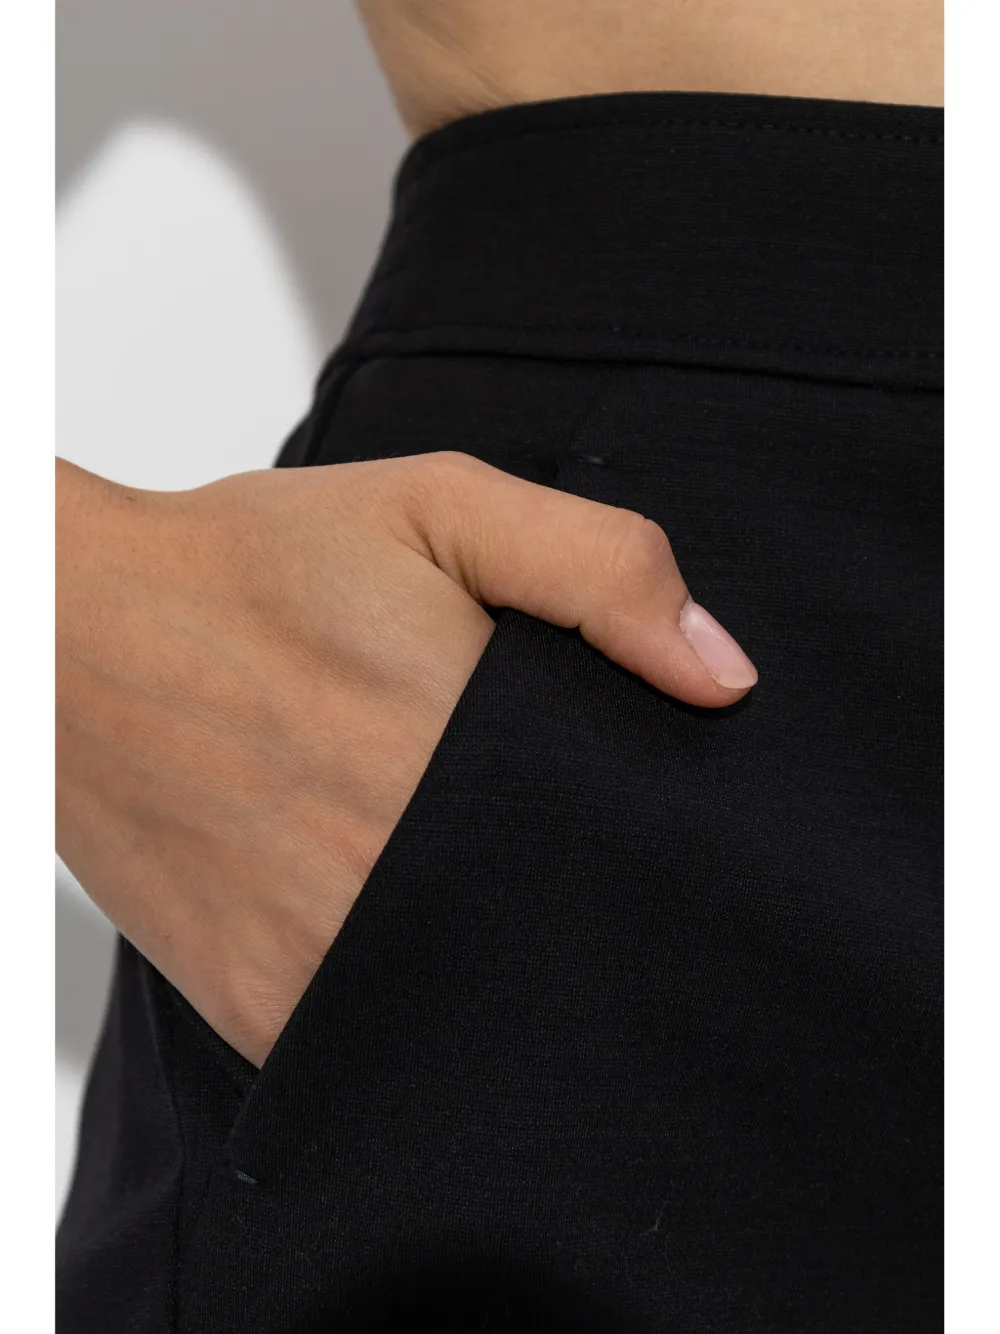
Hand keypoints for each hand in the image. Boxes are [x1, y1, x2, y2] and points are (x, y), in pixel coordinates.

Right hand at [56, 452, 755, 1065]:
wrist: (71, 634)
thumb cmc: (248, 567)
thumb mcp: (439, 508)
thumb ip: (599, 569)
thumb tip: (721, 676)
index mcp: (463, 750)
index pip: (633, 852)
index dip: (660, 846)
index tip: (644, 822)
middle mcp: (400, 871)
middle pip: (566, 937)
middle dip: (583, 899)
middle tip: (540, 832)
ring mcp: (327, 958)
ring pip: (480, 1006)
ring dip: (498, 956)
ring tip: (457, 866)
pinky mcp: (261, 1007)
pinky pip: (383, 1041)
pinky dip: (410, 998)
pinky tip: (393, 916)